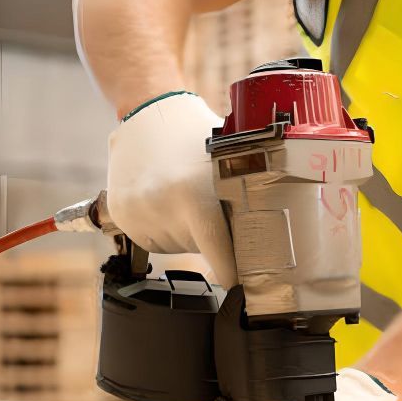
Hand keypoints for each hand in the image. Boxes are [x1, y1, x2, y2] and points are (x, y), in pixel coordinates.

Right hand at [107, 92, 236, 287]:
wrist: (147, 109)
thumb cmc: (198, 133)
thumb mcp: (230, 161)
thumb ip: (246, 197)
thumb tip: (279, 239)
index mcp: (196, 196)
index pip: (220, 255)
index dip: (234, 275)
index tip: (246, 291)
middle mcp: (163, 207)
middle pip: (199, 249)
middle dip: (211, 236)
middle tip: (211, 203)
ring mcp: (139, 212)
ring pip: (175, 246)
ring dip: (184, 231)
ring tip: (183, 192)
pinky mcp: (121, 215)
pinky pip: (151, 240)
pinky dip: (162, 228)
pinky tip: (164, 199)